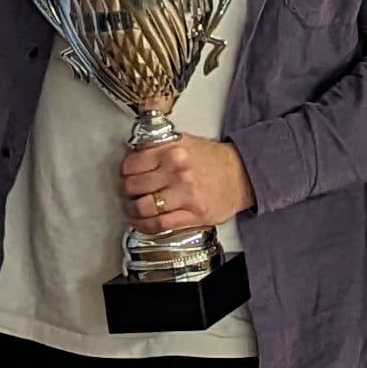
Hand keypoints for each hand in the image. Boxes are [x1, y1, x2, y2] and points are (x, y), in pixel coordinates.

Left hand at [123, 134, 252, 234]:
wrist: (242, 175)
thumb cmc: (213, 160)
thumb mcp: (184, 141)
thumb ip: (159, 145)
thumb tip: (134, 153)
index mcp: (173, 151)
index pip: (132, 164)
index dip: (124, 172)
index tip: (126, 175)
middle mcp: (178, 172)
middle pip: (134, 186)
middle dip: (128, 191)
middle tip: (130, 192)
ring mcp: (185, 195)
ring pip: (143, 207)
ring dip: (132, 211)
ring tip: (133, 209)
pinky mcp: (193, 215)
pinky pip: (159, 225)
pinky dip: (144, 226)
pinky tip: (141, 223)